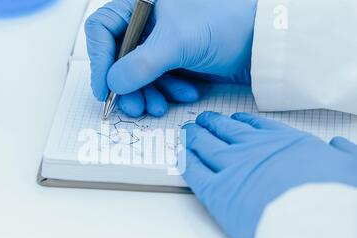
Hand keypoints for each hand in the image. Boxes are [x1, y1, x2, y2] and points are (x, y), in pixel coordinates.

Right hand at [85, 0, 256, 116]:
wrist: (260, 43)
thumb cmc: (226, 25)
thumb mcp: (178, 42)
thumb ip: (140, 64)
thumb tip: (113, 82)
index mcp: (142, 3)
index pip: (103, 29)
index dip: (99, 59)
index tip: (104, 88)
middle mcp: (147, 22)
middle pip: (118, 56)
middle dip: (126, 85)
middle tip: (133, 106)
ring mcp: (160, 42)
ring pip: (137, 73)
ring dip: (146, 94)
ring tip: (157, 106)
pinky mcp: (173, 60)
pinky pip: (157, 80)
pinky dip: (166, 91)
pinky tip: (184, 93)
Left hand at [182, 112, 356, 237]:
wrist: (315, 222)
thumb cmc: (334, 197)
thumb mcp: (350, 168)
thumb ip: (343, 156)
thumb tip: (340, 146)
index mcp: (284, 142)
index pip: (256, 126)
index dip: (241, 122)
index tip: (233, 119)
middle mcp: (254, 149)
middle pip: (225, 131)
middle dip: (212, 124)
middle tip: (202, 121)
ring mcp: (233, 168)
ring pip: (205, 146)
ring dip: (194, 137)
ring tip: (187, 132)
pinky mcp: (217, 192)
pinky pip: (194, 172)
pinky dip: (185, 161)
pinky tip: (179, 156)